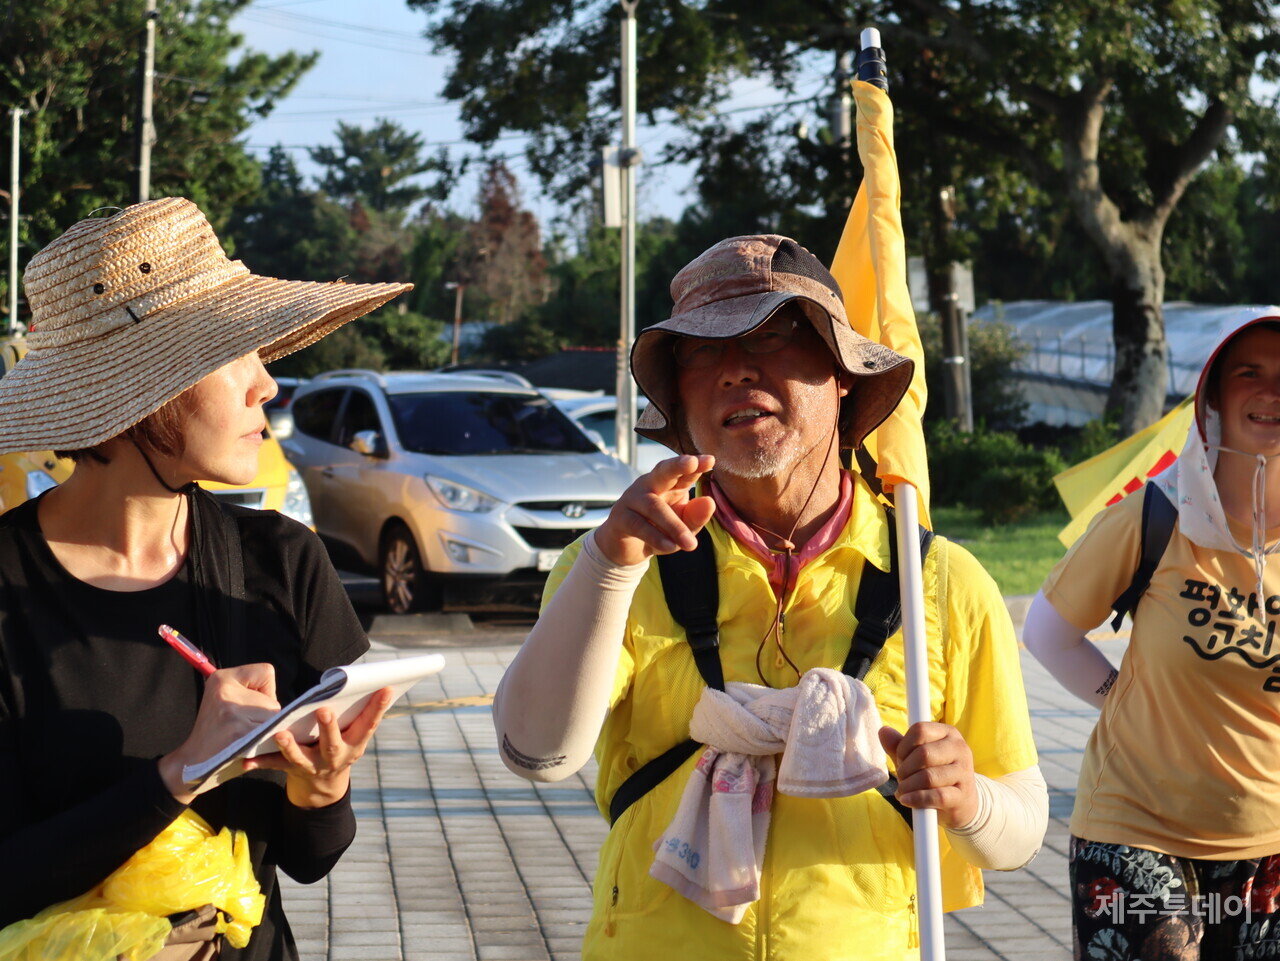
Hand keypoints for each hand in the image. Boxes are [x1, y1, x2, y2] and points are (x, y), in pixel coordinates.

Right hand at [159, 663, 282, 802]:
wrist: (194, 763)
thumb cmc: (218, 732)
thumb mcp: (226, 700)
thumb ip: (252, 692)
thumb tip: (297, 702)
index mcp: (221, 678)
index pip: (266, 672)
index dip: (264, 692)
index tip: (247, 706)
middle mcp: (226, 690)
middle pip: (273, 701)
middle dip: (266, 716)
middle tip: (244, 728)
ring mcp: (233, 711)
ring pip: (274, 719)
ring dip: (268, 731)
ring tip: (246, 738)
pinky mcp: (240, 732)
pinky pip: (271, 734)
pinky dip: (268, 743)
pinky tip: (250, 748)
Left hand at [244, 687, 393, 808]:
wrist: (324, 789)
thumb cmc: (340, 747)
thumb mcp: (354, 736)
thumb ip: (359, 715)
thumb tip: (375, 683)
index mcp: (354, 745)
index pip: (369, 725)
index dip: (379, 707)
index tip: (386, 688)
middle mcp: (335, 758)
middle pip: (333, 744)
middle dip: (329, 728)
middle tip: (324, 710)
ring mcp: (313, 767)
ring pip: (301, 757)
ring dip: (291, 746)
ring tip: (281, 734)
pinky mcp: (291, 771)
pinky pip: (274, 765)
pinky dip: (260, 762)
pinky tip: (246, 760)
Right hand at [594, 454, 716, 565]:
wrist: (626, 548)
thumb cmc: (658, 530)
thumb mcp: (683, 526)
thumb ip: (696, 516)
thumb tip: (710, 502)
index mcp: (669, 483)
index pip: (684, 472)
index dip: (696, 466)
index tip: (710, 460)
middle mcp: (649, 485)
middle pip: (663, 471)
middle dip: (677, 466)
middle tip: (692, 462)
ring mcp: (632, 499)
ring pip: (654, 506)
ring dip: (674, 526)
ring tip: (691, 544)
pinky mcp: (620, 518)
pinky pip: (639, 525)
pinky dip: (656, 537)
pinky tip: (671, 547)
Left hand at [878, 722, 977, 828]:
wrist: (961, 803)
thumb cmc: (934, 774)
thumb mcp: (916, 757)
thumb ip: (898, 745)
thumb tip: (883, 731)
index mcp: (948, 733)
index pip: (920, 730)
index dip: (903, 746)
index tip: (900, 759)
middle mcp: (960, 749)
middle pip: (923, 753)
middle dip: (905, 768)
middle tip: (901, 777)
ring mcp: (964, 772)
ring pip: (928, 777)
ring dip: (908, 785)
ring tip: (903, 790)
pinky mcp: (963, 795)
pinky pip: (936, 796)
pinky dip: (916, 799)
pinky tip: (906, 800)